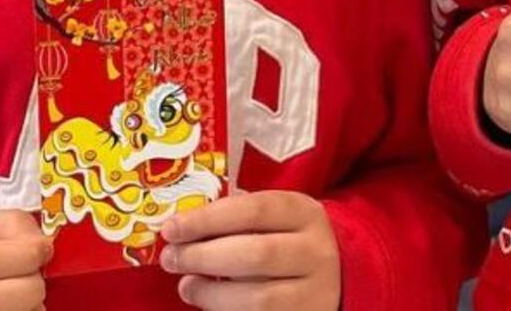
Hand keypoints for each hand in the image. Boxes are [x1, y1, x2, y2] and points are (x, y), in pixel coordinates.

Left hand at [160, 191, 339, 309]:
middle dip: (204, 257)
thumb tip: (183, 228)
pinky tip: (210, 305)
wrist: (339, 276)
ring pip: (258, 298)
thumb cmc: (290, 241)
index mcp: (305, 214)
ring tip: (186, 286)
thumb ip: (241, 219)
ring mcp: (315, 293)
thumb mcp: (278, 219)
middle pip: (256, 254)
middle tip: (171, 258)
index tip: (172, 228)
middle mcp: (316, 252)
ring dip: (211, 293)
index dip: (208, 219)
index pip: (254, 210)